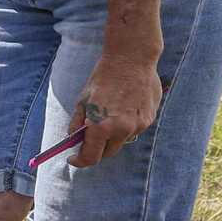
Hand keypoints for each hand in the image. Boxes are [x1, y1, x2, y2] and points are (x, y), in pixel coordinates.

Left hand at [69, 53, 162, 167]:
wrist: (131, 59)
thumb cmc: (103, 77)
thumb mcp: (83, 99)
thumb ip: (77, 122)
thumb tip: (73, 138)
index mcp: (100, 126)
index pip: (91, 158)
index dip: (80, 161)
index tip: (74, 158)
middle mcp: (120, 130)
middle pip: (107, 154)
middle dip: (96, 150)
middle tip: (88, 140)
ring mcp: (137, 126)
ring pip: (121, 141)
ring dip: (112, 136)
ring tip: (109, 114)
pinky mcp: (148, 120)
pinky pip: (133, 131)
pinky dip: (125, 126)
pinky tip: (123, 108)